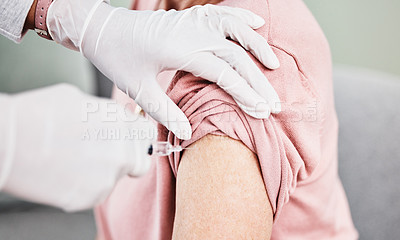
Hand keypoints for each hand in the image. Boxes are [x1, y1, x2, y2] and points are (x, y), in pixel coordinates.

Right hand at [0, 84, 155, 210]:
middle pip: (139, 163)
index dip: (139, 139)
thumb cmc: (40, 114)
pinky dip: (85, 186)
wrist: (8, 142)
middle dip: (126, 160)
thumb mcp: (80, 100)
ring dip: (102, 173)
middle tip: (101, 155)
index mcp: (122, 122)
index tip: (131, 143)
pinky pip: (96, 192)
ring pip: (115, 179)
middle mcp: (122, 150)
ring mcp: (107, 177)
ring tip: (73, 160)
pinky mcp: (90, 197)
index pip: (147, 135)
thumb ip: (107, 114)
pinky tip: (64, 173)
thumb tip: (116, 120)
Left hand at [47, 0, 280, 139]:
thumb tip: (188, 133)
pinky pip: (222, 14)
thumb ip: (165, 112)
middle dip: (258, 81)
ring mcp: (191, 21)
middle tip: (274, 103)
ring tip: (274, 65)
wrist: (103, 29)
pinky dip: (242, 18)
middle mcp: (191, 33)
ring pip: (234, 31)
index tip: (261, 111)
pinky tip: (257, 22)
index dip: (245, 93)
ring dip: (256, 47)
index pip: (224, 74)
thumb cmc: (118, 59)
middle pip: (236, 56)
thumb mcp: (138, 89)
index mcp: (180, 51)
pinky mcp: (189, 17)